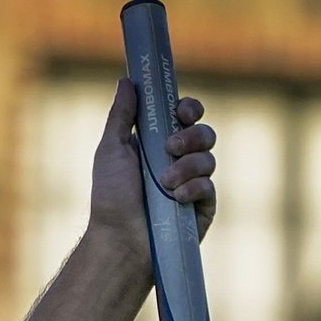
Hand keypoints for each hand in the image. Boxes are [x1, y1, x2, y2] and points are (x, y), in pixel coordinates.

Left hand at [86, 78, 215, 253]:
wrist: (120, 240)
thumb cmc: (111, 197)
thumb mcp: (111, 150)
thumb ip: (121, 115)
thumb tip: (127, 80)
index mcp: (158, 144)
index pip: (186, 117)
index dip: (190, 109)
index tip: (182, 111)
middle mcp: (179, 161)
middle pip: (205, 133)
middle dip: (192, 135)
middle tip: (171, 147)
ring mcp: (193, 184)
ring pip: (209, 159)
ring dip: (187, 166)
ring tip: (165, 182)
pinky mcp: (202, 208)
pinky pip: (210, 187)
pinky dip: (194, 188)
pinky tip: (177, 197)